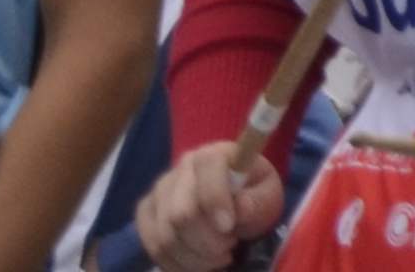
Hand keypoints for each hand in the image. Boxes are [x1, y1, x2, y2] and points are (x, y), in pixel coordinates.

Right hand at [137, 144, 281, 271]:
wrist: (234, 201)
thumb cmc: (253, 195)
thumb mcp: (268, 195)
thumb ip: (256, 202)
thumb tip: (239, 208)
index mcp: (215, 154)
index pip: (207, 169)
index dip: (215, 201)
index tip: (229, 227)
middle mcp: (181, 168)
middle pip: (180, 213)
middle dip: (207, 241)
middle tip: (230, 247)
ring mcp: (159, 191)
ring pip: (165, 236)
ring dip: (195, 257)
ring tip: (219, 257)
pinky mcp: (146, 214)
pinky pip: (153, 247)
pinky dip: (177, 264)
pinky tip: (199, 265)